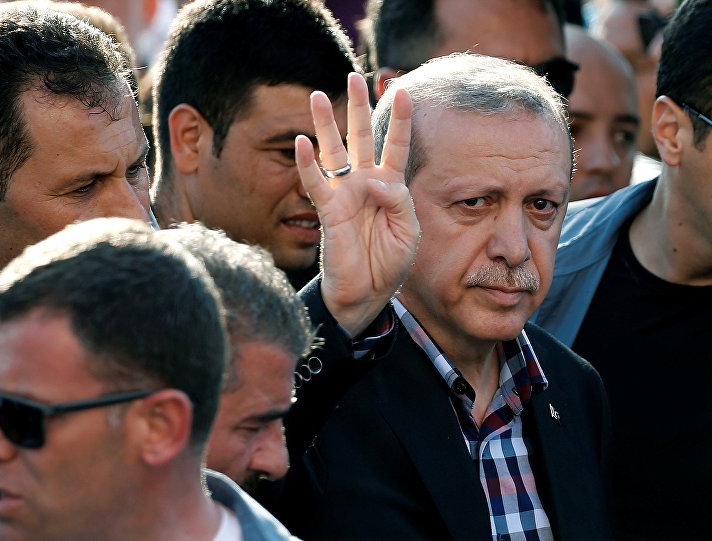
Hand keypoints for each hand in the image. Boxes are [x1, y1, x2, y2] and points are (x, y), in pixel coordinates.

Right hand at [296, 72, 417, 336]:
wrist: (368, 293)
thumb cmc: (390, 263)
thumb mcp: (409, 231)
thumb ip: (399, 200)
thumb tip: (372, 179)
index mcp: (391, 187)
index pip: (397, 145)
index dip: (400, 119)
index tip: (403, 90)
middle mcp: (366, 183)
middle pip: (362, 137)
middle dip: (359, 107)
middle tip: (354, 76)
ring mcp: (345, 194)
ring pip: (334, 151)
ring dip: (326, 124)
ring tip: (318, 95)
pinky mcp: (328, 210)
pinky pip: (316, 182)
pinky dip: (307, 163)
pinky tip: (302, 141)